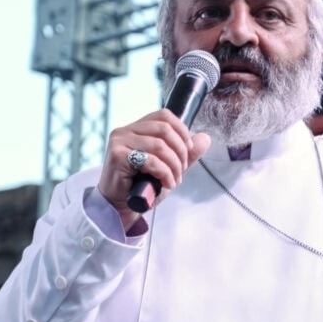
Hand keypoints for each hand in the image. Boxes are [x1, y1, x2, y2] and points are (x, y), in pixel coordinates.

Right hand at [97, 109, 210, 229]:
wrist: (121, 206)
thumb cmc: (142, 186)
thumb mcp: (170, 167)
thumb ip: (186, 153)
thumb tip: (205, 138)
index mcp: (137, 128)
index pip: (164, 115)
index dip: (182, 131)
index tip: (189, 150)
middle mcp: (125, 131)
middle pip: (165, 129)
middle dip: (181, 152)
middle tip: (183, 170)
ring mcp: (119, 142)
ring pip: (160, 146)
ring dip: (174, 166)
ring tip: (175, 180)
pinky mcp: (118, 156)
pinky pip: (151, 160)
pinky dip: (165, 174)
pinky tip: (166, 184)